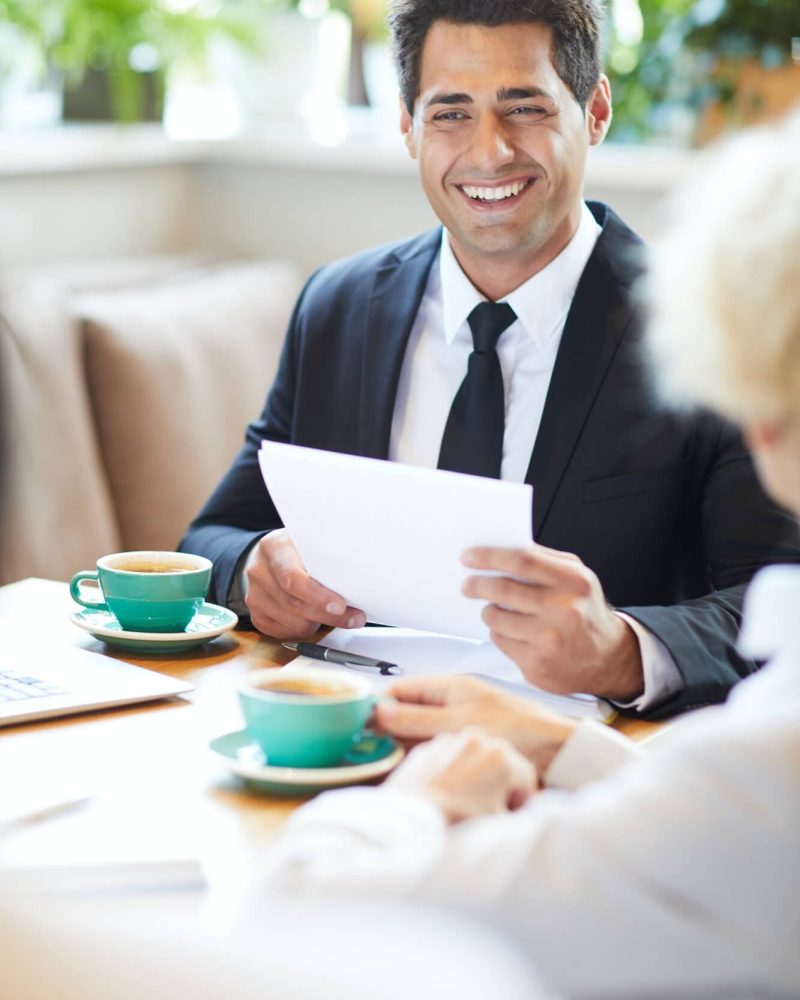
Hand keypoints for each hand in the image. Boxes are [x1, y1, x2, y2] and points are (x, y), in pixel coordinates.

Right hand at [245, 529, 365, 638]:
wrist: (269, 558)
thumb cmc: (298, 551)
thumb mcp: (310, 544)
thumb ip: (325, 559)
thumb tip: (357, 583)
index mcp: (274, 547)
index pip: (293, 578)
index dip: (318, 596)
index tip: (341, 605)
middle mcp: (259, 571)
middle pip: (295, 604)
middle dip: (329, 615)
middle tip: (354, 618)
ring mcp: (254, 595)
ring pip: (294, 623)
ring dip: (318, 623)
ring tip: (332, 613)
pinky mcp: (257, 615)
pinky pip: (286, 633)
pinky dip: (306, 631)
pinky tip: (314, 619)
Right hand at [376, 675, 575, 773]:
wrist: (558, 752)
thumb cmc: (519, 730)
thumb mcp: (460, 724)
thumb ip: (418, 720)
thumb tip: (380, 711)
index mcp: (450, 687)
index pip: (402, 689)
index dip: (379, 703)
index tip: (359, 722)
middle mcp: (454, 702)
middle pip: (409, 711)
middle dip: (388, 727)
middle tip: (368, 748)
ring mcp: (461, 723)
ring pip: (421, 731)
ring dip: (405, 744)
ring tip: (385, 761)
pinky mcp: (471, 744)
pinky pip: (439, 747)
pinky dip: (425, 756)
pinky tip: (417, 770)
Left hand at [387, 726, 536, 823]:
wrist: (411, 821)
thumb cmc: (459, 824)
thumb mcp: (501, 825)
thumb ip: (521, 816)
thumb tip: (525, 814)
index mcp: (503, 756)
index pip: (526, 777)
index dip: (522, 800)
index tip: (512, 815)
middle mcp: (477, 738)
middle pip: (499, 761)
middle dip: (498, 784)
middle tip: (488, 809)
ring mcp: (449, 740)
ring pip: (471, 756)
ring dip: (474, 774)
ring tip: (464, 801)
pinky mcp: (426, 747)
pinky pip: (446, 758)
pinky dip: (449, 772)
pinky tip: (444, 794)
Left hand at [461, 544, 642, 701]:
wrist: (608, 659)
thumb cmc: (585, 613)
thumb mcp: (577, 578)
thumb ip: (545, 561)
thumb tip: (501, 550)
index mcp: (573, 582)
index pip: (522, 560)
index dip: (490, 556)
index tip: (469, 556)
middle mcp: (563, 610)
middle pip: (503, 589)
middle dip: (477, 584)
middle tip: (468, 585)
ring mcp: (549, 640)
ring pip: (496, 618)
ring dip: (490, 611)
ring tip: (497, 610)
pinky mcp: (536, 664)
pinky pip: (500, 641)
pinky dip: (500, 633)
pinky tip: (514, 632)